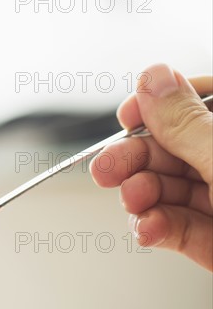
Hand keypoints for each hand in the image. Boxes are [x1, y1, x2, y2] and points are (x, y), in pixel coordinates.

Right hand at [90, 64, 212, 269]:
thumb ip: (190, 124)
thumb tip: (152, 80)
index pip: (201, 100)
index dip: (158, 105)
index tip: (126, 116)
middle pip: (175, 148)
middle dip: (138, 160)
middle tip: (108, 170)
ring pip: (172, 190)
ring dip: (144, 198)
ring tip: (136, 203)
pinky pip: (180, 228)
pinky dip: (158, 229)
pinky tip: (148, 228)